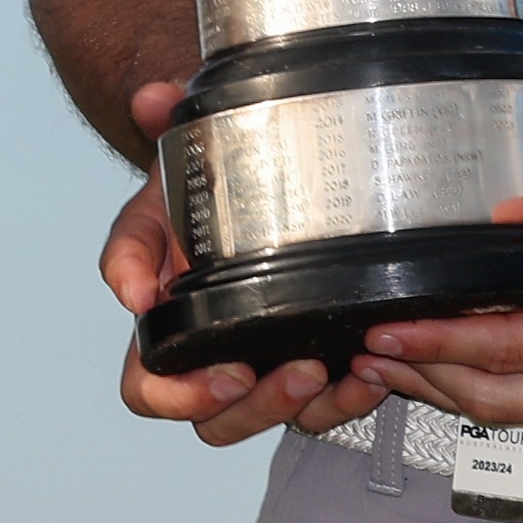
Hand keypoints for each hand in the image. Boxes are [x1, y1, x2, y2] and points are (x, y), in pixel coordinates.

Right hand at [101, 80, 385, 444]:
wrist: (252, 171)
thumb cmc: (207, 176)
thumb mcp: (183, 151)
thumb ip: (165, 125)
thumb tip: (150, 103)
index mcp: (166, 319)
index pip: (149, 386)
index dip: (177, 394)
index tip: (221, 372)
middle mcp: (210, 350)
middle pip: (215, 419)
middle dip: (257, 407)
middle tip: (295, 371)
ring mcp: (260, 359)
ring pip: (269, 419)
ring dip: (302, 407)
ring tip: (336, 367)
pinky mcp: (308, 358)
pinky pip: (323, 407)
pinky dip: (347, 399)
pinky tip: (372, 371)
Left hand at [350, 176, 522, 429]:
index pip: (509, 351)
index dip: (441, 340)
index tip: (387, 329)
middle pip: (498, 401)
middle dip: (426, 379)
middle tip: (367, 355)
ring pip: (519, 410)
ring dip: (453, 389)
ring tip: (396, 364)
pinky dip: (494, 386)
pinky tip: (466, 359)